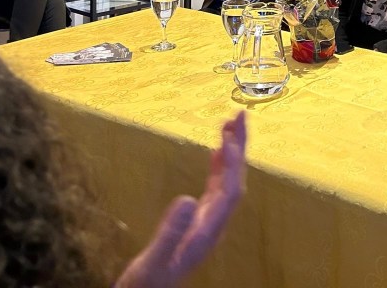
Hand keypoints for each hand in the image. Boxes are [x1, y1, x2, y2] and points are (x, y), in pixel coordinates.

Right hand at [116, 112, 246, 287]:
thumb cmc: (147, 284)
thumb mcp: (152, 261)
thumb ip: (169, 233)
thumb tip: (186, 199)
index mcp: (208, 232)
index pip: (230, 192)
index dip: (232, 164)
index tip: (229, 137)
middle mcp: (213, 225)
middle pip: (235, 181)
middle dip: (239, 148)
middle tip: (239, 115)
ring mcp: (207, 222)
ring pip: (227, 181)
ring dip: (231, 153)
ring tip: (229, 124)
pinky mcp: (198, 220)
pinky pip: (216, 187)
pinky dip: (219, 166)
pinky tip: (217, 151)